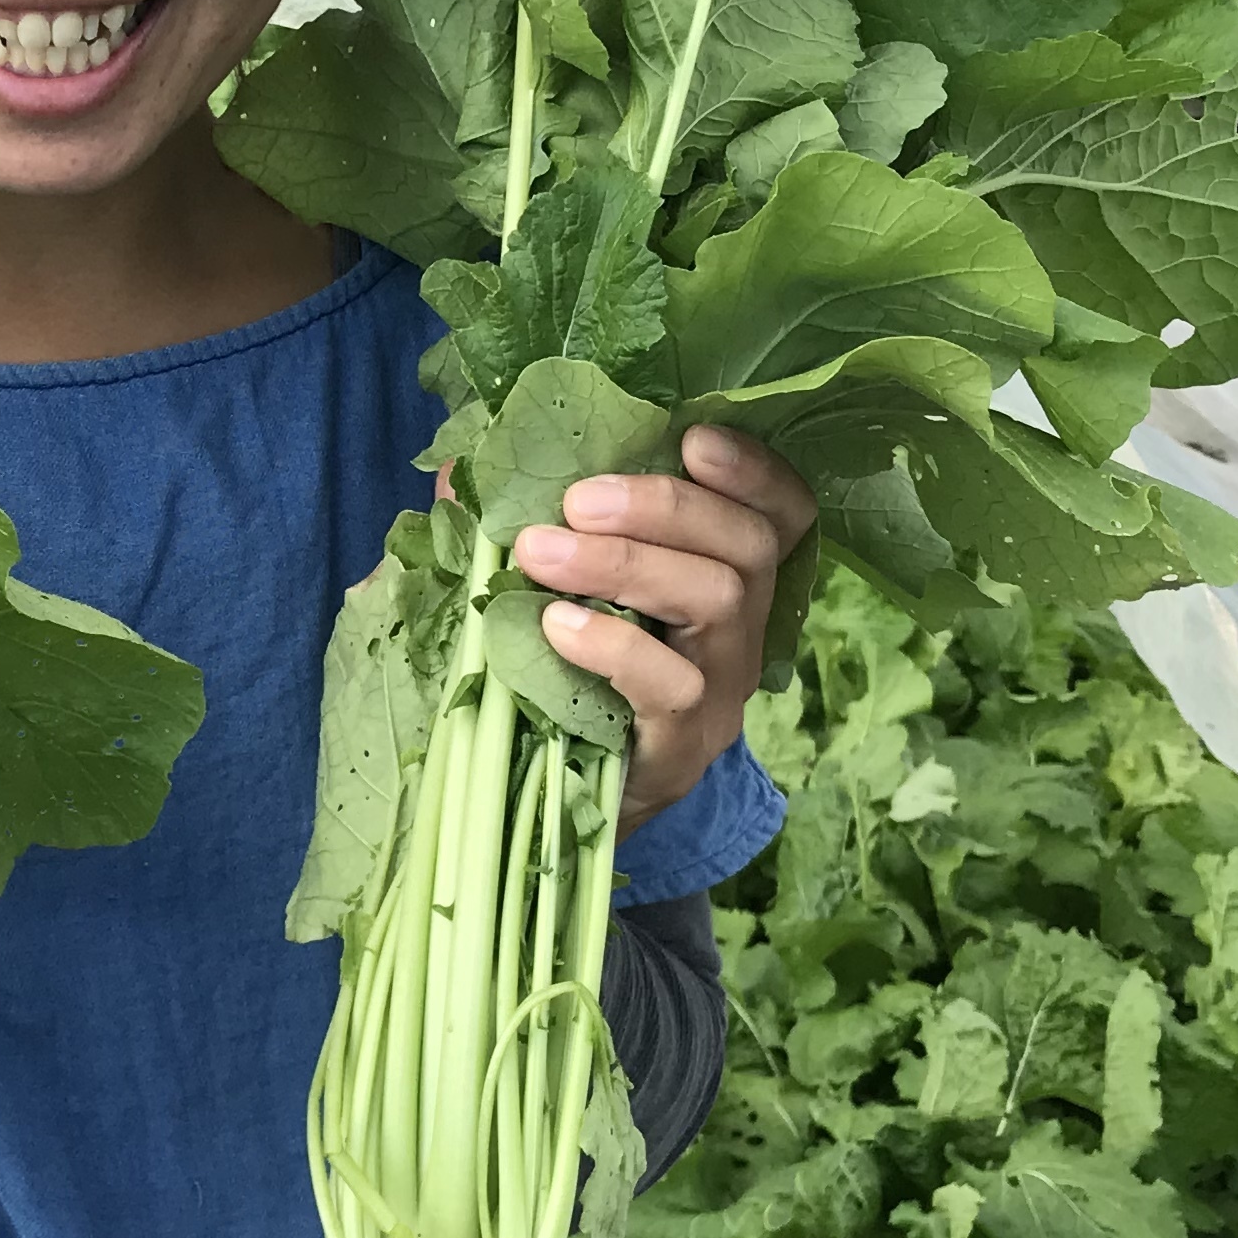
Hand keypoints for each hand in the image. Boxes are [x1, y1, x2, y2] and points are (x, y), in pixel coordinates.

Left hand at [510, 427, 818, 832]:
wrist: (562, 801)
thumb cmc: (565, 674)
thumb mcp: (554, 592)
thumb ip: (525, 527)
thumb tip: (456, 475)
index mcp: (726, 578)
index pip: (781, 513)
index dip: (752, 469)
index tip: (689, 437)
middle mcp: (742, 632)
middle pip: (748, 546)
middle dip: (665, 507)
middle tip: (577, 499)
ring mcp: (721, 692)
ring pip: (719, 602)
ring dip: (628, 563)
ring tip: (541, 551)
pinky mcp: (684, 748)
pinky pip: (672, 687)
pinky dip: (614, 647)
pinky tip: (556, 627)